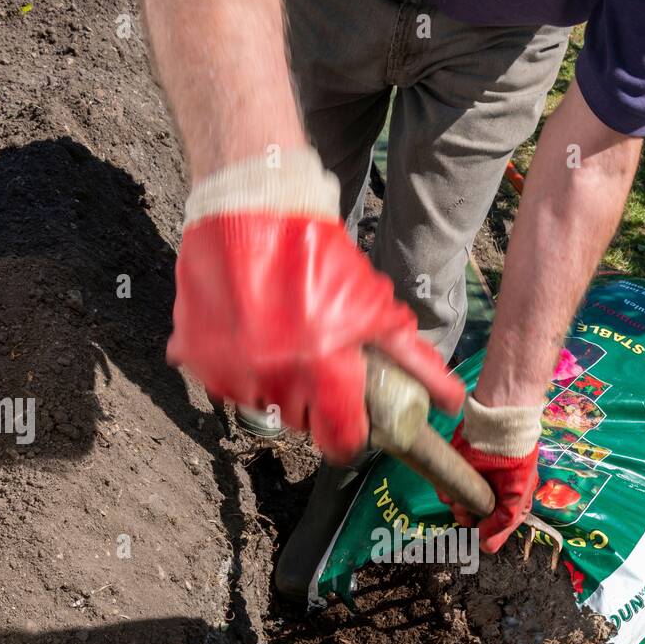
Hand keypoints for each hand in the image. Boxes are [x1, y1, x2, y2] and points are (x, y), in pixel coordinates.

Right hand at [168, 151, 463, 460]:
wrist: (252, 203)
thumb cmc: (320, 253)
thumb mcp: (375, 306)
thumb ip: (414, 361)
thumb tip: (451, 403)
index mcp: (322, 366)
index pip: (340, 440)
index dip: (349, 433)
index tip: (349, 419)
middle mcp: (273, 375)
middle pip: (301, 422)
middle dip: (312, 399)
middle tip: (315, 358)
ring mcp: (229, 368)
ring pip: (260, 404)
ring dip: (273, 383)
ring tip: (280, 337)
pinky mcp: (193, 354)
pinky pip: (222, 382)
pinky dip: (235, 366)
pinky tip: (248, 329)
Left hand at [441, 394, 540, 553]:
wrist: (498, 431)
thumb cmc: (515, 463)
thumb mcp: (518, 497)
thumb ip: (502, 524)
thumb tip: (485, 546)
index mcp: (507, 503)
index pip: (494, 530)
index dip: (488, 535)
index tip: (482, 541)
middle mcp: (487, 497)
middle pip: (472, 523)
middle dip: (470, 522)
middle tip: (472, 515)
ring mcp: (469, 487)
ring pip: (457, 511)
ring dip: (459, 510)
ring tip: (463, 503)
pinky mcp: (453, 476)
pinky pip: (445, 495)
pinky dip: (447, 497)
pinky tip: (454, 494)